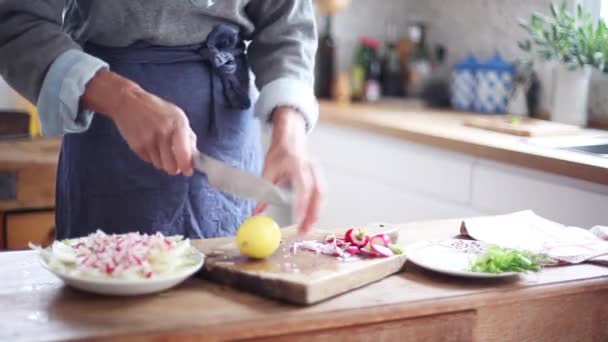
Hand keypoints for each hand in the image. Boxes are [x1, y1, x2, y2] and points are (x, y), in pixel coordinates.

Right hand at [81, 69, 194, 174]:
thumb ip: (188, 136)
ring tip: (160, 147)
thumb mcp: (178, 116)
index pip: (184, 154)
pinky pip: (148, 161)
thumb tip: (195, 157)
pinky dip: (151, 156)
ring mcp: (149, 140)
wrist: (128, 101)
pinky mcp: (136, 146)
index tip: (188, 171)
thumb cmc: (157, 109)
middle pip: (171, 167)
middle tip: (175, 162)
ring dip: (162, 161)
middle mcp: (164, 133)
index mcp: (178, 124)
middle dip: (175, 168)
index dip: (187, 167)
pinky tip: (149, 143)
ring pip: (160, 166)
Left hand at [255, 107, 325, 233]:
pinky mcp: (319, 176)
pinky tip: (312, 217)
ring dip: (317, 212)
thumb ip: (264, 190)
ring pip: (322, 195)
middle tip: (304, 229)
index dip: (302, 205)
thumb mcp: (268, 169)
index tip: (299, 219)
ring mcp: (317, 172)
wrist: (290, 139)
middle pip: (318, 193)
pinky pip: (322, 193)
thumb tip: (257, 211)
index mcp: (298, 165)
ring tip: (308, 227)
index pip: (303, 187)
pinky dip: (318, 206)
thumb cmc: (279, 153)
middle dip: (313, 213)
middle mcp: (311, 168)